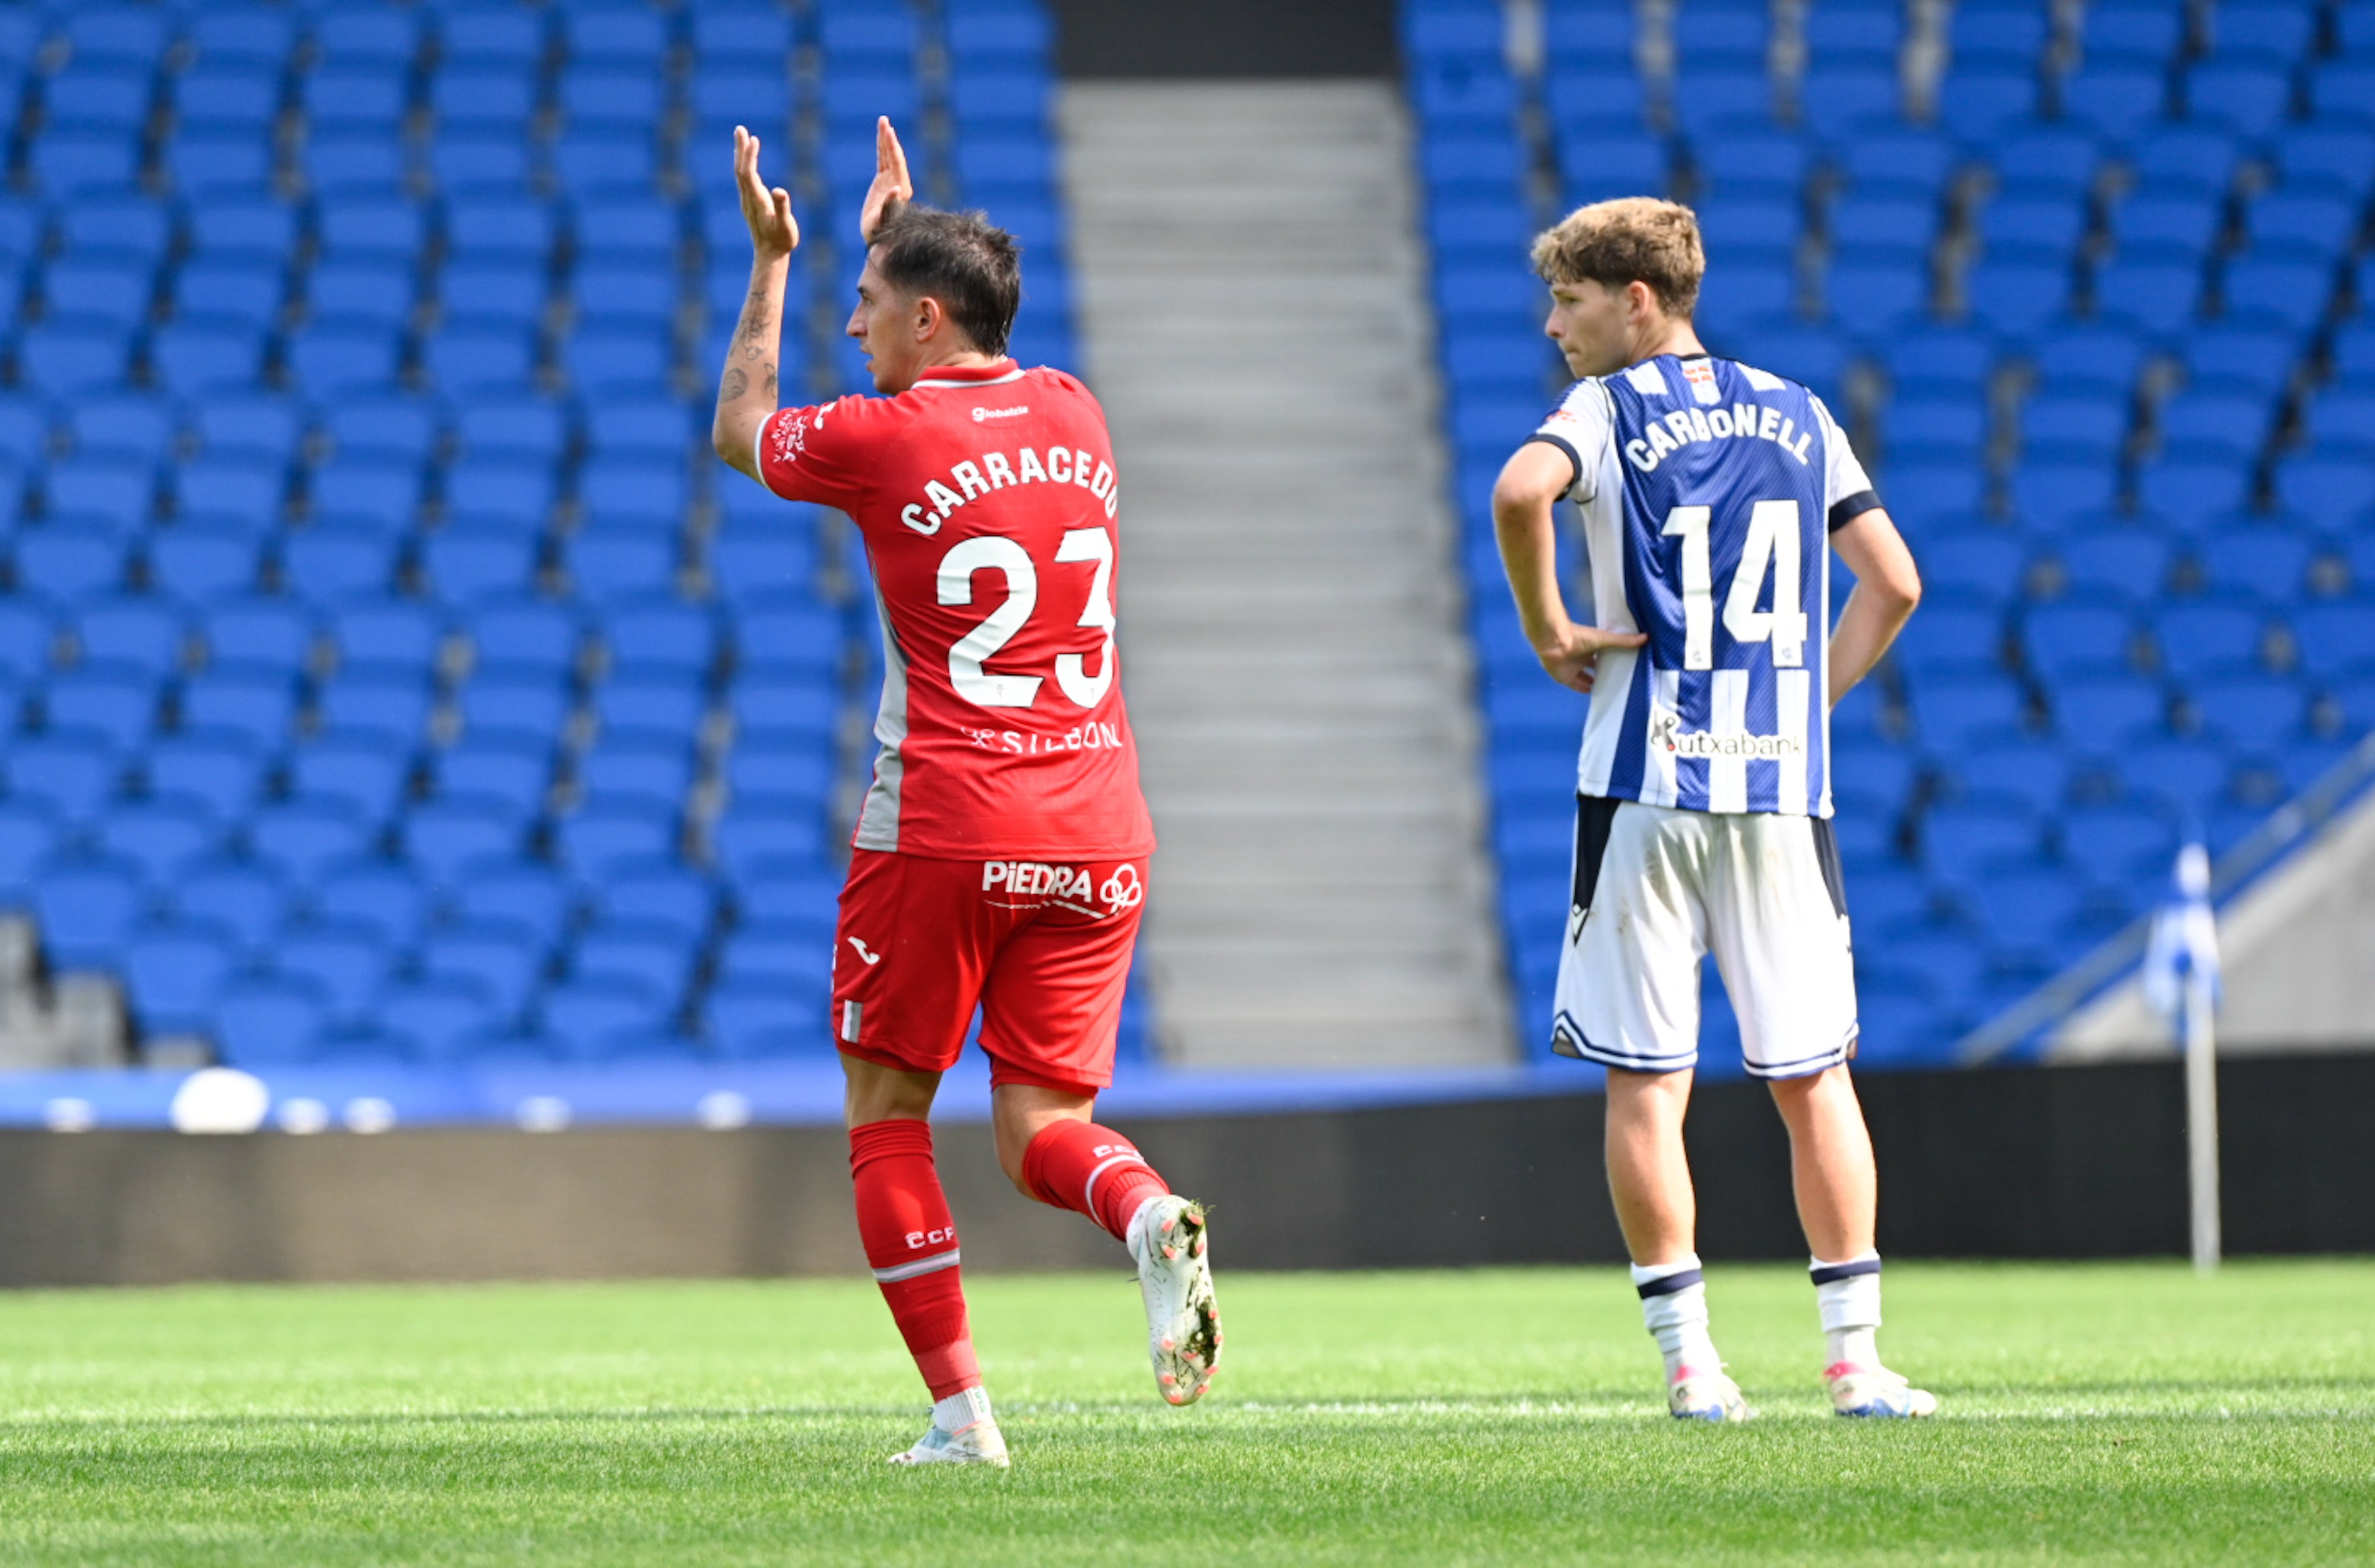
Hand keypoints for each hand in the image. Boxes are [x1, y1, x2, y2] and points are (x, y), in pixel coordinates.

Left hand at [734, 125, 798, 258]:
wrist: (770, 256)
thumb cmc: (782, 241)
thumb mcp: (785, 225)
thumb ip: (783, 207)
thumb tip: (780, 191)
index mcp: (757, 201)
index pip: (749, 173)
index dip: (750, 156)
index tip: (753, 139)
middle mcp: (748, 199)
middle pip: (740, 169)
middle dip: (741, 148)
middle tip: (739, 128)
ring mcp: (748, 200)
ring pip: (740, 173)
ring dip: (741, 154)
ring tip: (742, 136)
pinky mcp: (750, 202)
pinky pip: (744, 179)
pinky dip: (745, 164)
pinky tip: (747, 158)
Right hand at [858, 116, 913, 244]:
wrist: (879, 239)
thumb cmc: (881, 232)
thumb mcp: (885, 220)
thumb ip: (891, 204)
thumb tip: (896, 189)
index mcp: (901, 188)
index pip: (897, 163)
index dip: (892, 147)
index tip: (888, 133)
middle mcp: (898, 182)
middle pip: (894, 155)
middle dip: (888, 138)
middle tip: (883, 121)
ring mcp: (891, 180)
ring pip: (888, 155)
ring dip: (885, 139)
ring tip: (882, 122)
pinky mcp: (883, 182)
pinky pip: (882, 160)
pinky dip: (881, 148)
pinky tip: (881, 136)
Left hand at [1535, 620, 1647, 693]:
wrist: (1555, 642)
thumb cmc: (1578, 637)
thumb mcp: (1604, 639)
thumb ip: (1623, 641)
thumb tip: (1646, 637)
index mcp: (1591, 646)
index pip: (1603, 654)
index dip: (1611, 660)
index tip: (1623, 666)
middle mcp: (1582, 657)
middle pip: (1594, 666)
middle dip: (1603, 672)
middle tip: (1616, 680)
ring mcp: (1573, 668)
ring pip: (1585, 677)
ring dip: (1593, 682)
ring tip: (1607, 689)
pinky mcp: (1565, 678)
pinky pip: (1576, 686)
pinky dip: (1583, 689)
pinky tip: (1592, 693)